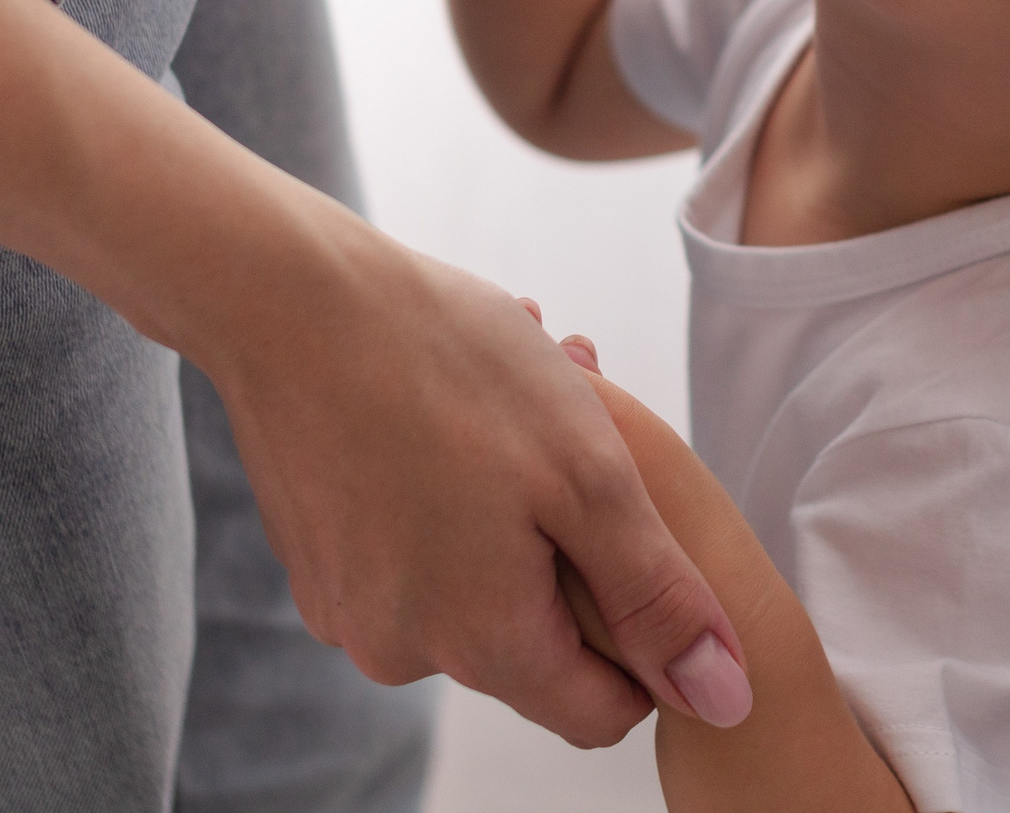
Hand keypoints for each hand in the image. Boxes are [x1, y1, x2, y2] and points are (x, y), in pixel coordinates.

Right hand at [202, 220, 754, 745]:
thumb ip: (657, 599)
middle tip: (565, 432)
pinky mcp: (316, 565)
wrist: (286, 298)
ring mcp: (348, 611)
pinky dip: (445, 502)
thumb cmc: (448, 364)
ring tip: (502, 407)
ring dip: (508, 517)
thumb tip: (723, 702)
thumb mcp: (589, 472)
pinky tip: (444, 417)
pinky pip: (412, 561)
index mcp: (483, 643)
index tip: (625, 529)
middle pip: (533, 644)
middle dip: (567, 550)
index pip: (601, 712)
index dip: (641, 636)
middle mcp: (402, 653)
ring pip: (472, 591)